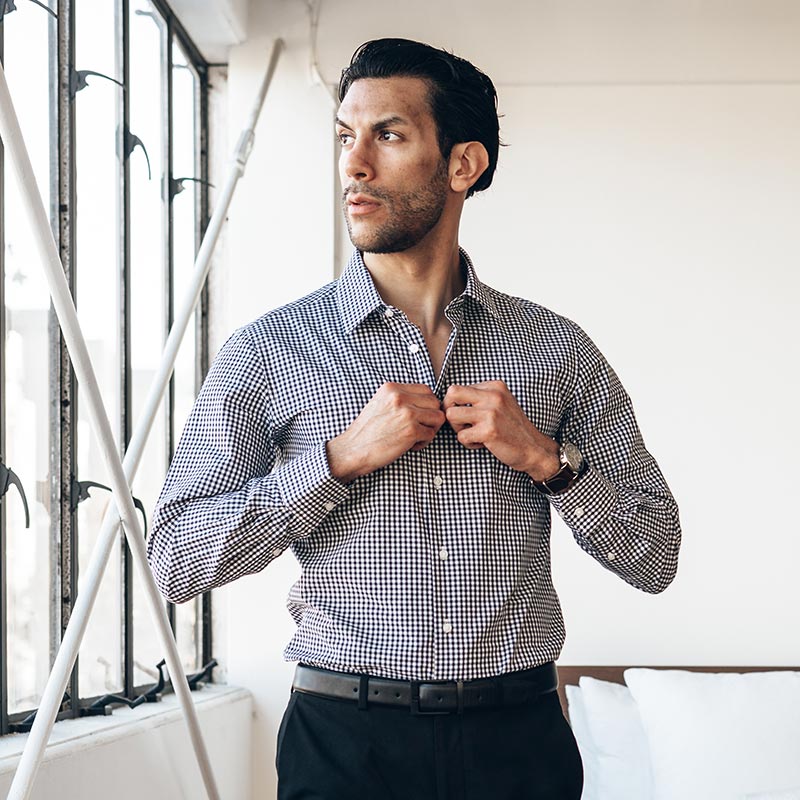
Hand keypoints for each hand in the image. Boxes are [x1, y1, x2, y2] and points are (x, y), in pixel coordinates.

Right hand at [327, 383, 445, 482]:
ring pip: (437, 417)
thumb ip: (399, 398)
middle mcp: (399, 397)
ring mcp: (406, 413)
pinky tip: (409, 446)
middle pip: (435, 402)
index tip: (418, 416)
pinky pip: (431, 434)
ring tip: (415, 437)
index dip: (426, 405)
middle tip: (419, 428)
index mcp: (391, 388)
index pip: (426, 390)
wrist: (352, 450)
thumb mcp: (379, 404)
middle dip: (431, 417)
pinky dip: (423, 442)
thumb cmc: (366, 432)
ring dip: (430, 429)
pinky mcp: (411, 430)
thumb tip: (424, 401)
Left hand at [443, 381, 559, 480]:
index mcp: (494, 386)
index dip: (455, 404)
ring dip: (457, 428)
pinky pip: (461, 436)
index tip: (465, 415)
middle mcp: (493, 396)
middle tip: (460, 422)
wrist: (533, 448)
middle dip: (449, 410)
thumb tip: (449, 398)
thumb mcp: (500, 403)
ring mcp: (491, 413)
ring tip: (472, 433)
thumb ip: (480, 397)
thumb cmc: (512, 428)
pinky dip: (468, 443)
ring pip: (451, 415)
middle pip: (451, 394)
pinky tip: (482, 443)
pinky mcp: (489, 431)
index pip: (458, 388)